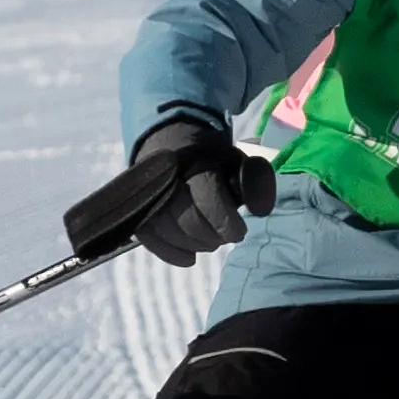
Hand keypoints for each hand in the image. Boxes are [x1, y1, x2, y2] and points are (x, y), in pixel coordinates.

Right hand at [66, 113, 277, 263]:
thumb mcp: (239, 161)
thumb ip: (255, 182)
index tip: (239, 231)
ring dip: (196, 245)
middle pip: (189, 222)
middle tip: (224, 236)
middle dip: (213, 236)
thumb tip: (260, 210)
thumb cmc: (211, 159)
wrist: (173, 141)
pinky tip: (190, 257)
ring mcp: (147, 196)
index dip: (227, 223)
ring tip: (210, 241)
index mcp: (194, 162)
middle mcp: (166, 179)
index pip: (209, 200)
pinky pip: (150, 240)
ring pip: (170, 233)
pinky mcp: (138, 211)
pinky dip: (171, 253)